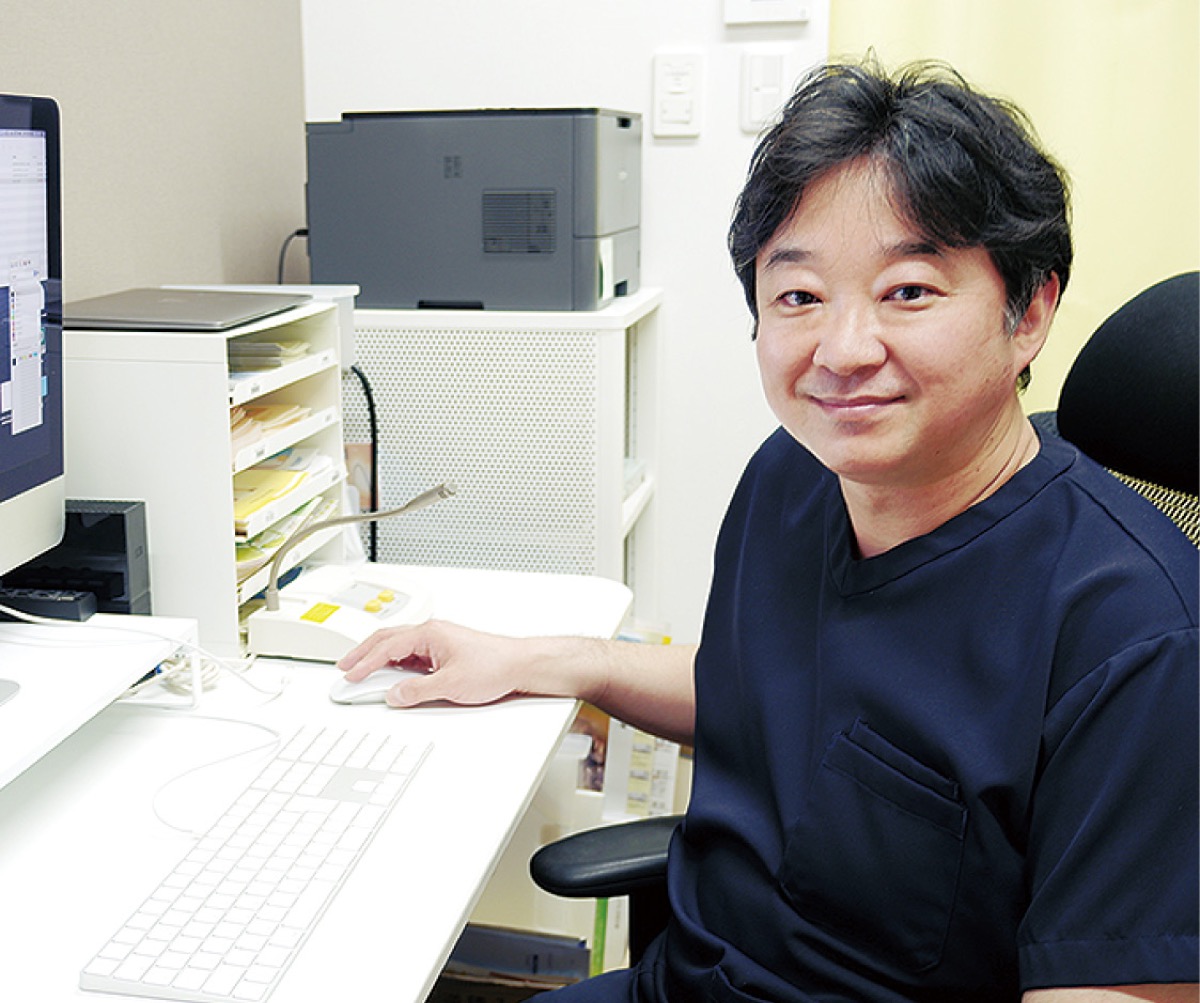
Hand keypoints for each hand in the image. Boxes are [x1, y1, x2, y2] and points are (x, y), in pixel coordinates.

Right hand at [336, 620, 560, 707]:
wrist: (519, 665)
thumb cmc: (494, 665)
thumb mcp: (450, 684)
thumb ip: (417, 691)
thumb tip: (393, 695)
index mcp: (429, 633)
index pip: (387, 646)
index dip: (365, 663)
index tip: (349, 675)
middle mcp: (432, 633)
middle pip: (388, 639)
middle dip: (363, 653)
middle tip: (345, 666)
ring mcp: (438, 641)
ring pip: (399, 646)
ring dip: (379, 657)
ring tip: (362, 671)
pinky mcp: (444, 651)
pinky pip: (412, 655)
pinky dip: (396, 664)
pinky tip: (392, 676)